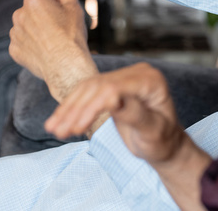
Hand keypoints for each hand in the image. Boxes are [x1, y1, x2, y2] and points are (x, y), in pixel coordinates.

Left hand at [9, 0, 97, 103]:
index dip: (58, 4)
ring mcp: (15, 33)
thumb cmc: (71, 35)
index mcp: (33, 0)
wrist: (65, 66)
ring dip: (37, 30)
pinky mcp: (14, 50)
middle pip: (34, 10)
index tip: (65, 16)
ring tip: (53, 41)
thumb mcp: (74, 9)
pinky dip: (31, 45)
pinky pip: (23, 43)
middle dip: (45, 16)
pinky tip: (45, 50)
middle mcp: (19, 14)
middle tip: (60, 28)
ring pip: (27, 26)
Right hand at [45, 63, 210, 209]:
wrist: (163, 144)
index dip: (94, 106)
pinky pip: (87, 92)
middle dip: (77, 110)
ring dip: (68, 109)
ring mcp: (123, 77)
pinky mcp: (112, 85)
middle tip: (60, 131)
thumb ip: (136, 114)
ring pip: (88, 88)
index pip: (116, 88)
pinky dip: (71, 107)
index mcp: (150, 80)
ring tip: (53, 129)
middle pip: (99, 86)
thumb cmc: (162, 141)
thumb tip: (114, 100)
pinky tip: (58, 121)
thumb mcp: (153, 132)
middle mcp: (136, 73)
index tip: (78, 126)